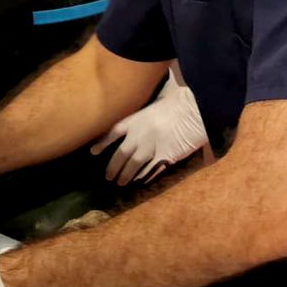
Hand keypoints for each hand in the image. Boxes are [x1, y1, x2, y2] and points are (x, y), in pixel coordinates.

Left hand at [90, 76, 205, 185]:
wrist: (193, 110)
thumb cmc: (173, 104)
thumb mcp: (150, 107)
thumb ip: (139, 118)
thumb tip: (129, 129)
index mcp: (134, 120)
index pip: (112, 132)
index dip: (102, 142)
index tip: (93, 152)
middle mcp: (139, 135)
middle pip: (121, 154)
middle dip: (113, 167)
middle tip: (108, 177)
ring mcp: (151, 147)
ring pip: (134, 165)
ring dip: (126, 175)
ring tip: (121, 182)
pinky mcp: (165, 156)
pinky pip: (151, 169)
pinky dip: (144, 175)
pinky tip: (140, 181)